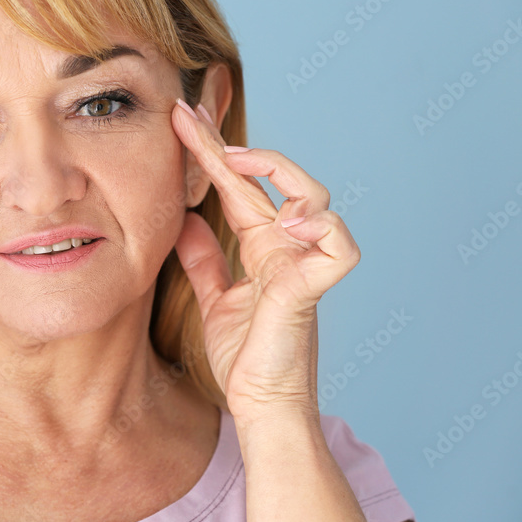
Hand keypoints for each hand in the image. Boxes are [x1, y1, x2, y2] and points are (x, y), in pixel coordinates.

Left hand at [171, 98, 360, 426]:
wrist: (257, 402)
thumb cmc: (245, 355)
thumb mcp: (215, 297)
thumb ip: (204, 260)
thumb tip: (185, 221)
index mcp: (264, 246)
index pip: (239, 189)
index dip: (212, 154)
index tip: (181, 122)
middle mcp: (287, 247)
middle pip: (269, 180)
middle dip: (226, 145)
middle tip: (189, 118)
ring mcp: (303, 263)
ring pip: (315, 197)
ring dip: (279, 172)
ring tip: (236, 162)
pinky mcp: (312, 287)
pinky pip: (339, 245)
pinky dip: (320, 226)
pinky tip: (287, 220)